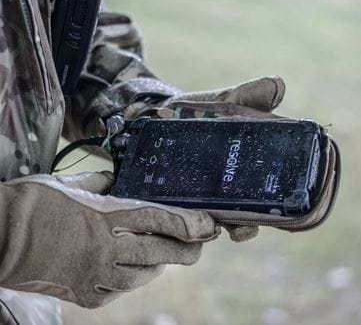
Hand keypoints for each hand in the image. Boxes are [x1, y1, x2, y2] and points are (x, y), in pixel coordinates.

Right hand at [0, 172, 218, 307]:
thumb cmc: (35, 202)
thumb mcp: (75, 184)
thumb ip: (106, 185)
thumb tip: (124, 183)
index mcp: (106, 217)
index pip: (161, 220)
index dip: (191, 224)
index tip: (209, 225)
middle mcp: (105, 250)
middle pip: (161, 253)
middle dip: (188, 249)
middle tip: (199, 242)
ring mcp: (95, 276)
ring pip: (144, 276)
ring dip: (161, 265)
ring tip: (167, 254)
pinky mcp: (85, 294)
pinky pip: (120, 291)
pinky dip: (132, 279)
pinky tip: (134, 270)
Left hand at [85, 75, 285, 241]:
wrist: (164, 114)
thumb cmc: (202, 111)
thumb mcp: (227, 102)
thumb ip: (249, 96)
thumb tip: (278, 86)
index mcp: (248, 169)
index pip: (269, 196)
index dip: (275, 212)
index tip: (272, 217)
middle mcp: (231, 187)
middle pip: (245, 216)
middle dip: (244, 226)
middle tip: (239, 229)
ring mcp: (205, 195)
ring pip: (215, 220)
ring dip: (216, 226)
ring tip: (212, 224)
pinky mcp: (180, 196)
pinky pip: (185, 213)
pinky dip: (187, 218)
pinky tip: (183, 214)